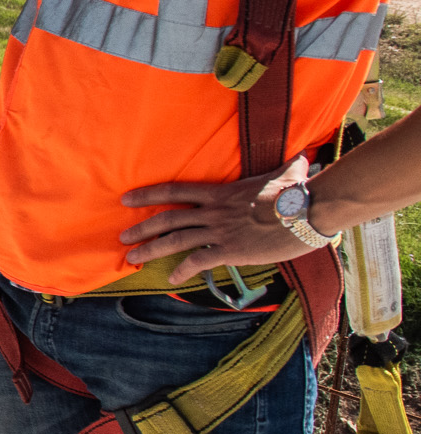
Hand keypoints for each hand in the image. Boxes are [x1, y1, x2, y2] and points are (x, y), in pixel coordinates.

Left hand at [117, 163, 309, 283]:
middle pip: (168, 218)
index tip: (126, 199)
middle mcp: (214, 211)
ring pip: (175, 240)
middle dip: (142, 228)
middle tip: (122, 237)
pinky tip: (172, 278)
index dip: (148, 195)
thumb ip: (287, 166)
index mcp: (220, 193)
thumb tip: (304, 155)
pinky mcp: (232, 250)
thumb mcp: (287, 173)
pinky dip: (182, 270)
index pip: (175, 191)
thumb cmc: (301, 191)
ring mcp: (221, 231)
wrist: (311, 209)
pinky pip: (199, 261)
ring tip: (132, 258)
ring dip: (151, 249)